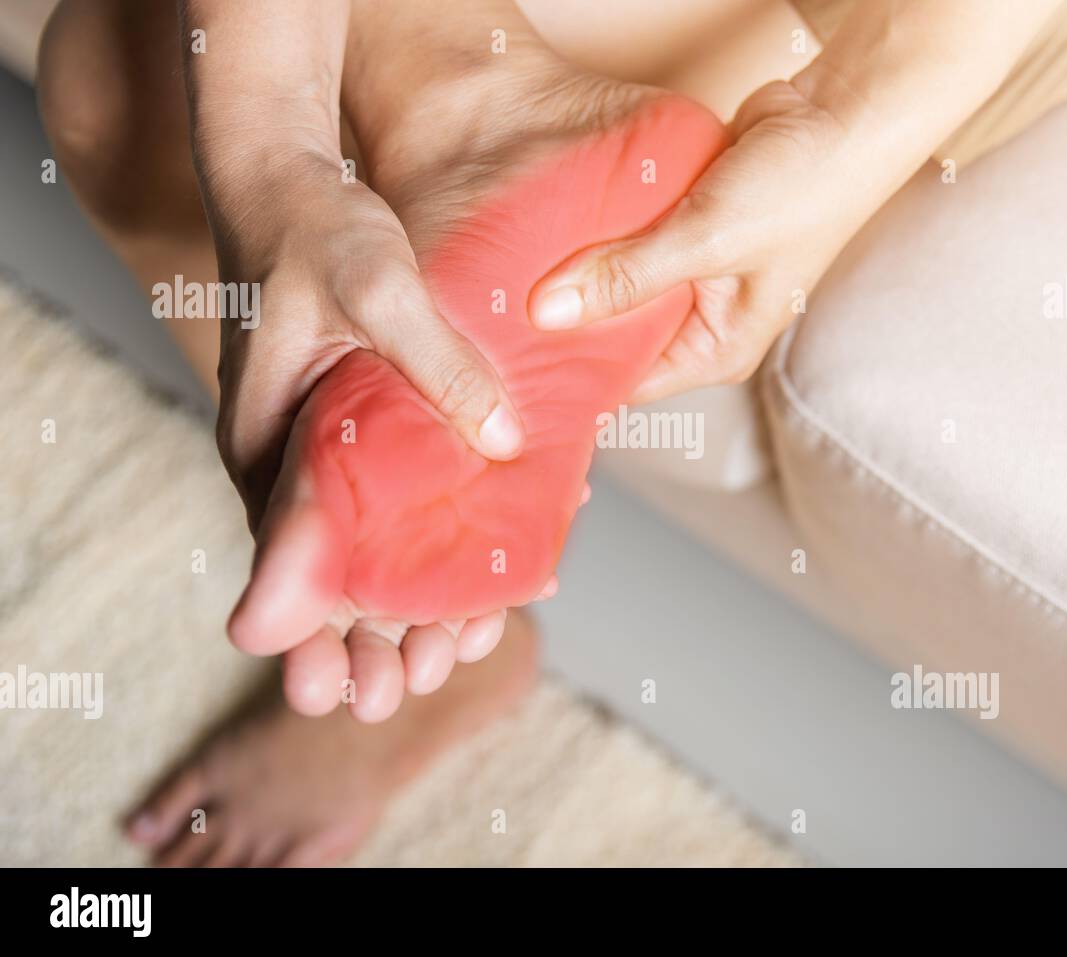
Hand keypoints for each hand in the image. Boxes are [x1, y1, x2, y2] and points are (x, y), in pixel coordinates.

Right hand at [200, 145, 526, 721]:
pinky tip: (481, 575)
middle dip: (366, 639)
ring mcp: (319, 451)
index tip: (354, 686)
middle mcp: (285, 461)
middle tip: (414, 686)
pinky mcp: (353, 431)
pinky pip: (389, 503)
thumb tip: (506, 442)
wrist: (291, 180)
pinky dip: (429, 542)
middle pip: (324, 576)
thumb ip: (438, 364)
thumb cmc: (315, 229)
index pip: (289, 566)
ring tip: (452, 653)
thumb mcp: (377, 288)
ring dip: (402, 604)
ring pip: (360, 549)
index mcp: (263, 445)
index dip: (323, 635)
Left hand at [526, 80, 865, 402]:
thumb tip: (548, 312)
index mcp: (717, 352)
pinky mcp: (686, 230)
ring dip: (582, 271)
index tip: (511, 366)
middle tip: (502, 310)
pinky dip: (603, 232)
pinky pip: (630, 241)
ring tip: (516, 268)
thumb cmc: (801, 191)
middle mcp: (704, 323)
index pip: (626, 386)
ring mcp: (695, 277)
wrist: (842, 115)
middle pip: (616, 336)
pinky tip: (555, 224)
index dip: (571, 378)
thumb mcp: (706, 241)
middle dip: (569, 321)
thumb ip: (626, 276)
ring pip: (619, 285)